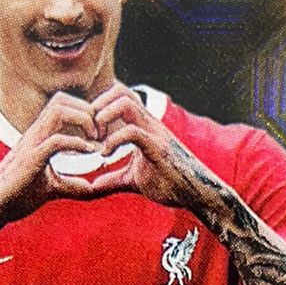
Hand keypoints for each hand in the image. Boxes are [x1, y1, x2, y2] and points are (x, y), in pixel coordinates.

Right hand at [0, 93, 107, 227]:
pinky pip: (56, 141)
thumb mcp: (51, 188)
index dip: (85, 113)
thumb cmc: (18, 195)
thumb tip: (89, 188)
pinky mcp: (30, 160)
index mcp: (39, 136)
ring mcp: (32, 144)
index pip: (62, 105)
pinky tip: (89, 154)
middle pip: (61, 100)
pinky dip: (76, 143)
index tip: (99, 135)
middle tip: (101, 134)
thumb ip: (71, 185)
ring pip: (58, 111)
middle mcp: (35, 134)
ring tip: (95, 141)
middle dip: (87, 111)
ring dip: (83, 121)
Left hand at [88, 85, 221, 215]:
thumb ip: (112, 179)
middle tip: (90, 131)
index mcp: (144, 125)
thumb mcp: (133, 180)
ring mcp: (155, 133)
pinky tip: (104, 155)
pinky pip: (132, 132)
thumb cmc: (168, 183)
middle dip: (99, 105)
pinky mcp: (157, 147)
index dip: (100, 106)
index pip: (121, 96)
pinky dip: (113, 140)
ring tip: (97, 139)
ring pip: (126, 104)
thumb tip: (92, 186)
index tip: (89, 131)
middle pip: (121, 91)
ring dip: (104, 117)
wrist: (196, 193)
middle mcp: (150, 123)